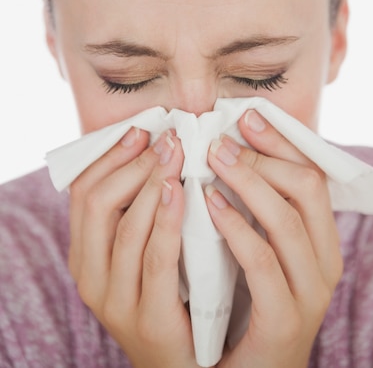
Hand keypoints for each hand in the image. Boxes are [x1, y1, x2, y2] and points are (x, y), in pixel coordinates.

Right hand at [68, 127, 199, 367]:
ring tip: (176, 154)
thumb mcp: (143, 250)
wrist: (187, 365)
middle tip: (166, 138)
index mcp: (85, 254)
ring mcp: (115, 301)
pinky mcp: (147, 318)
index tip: (141, 130)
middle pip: (98, 203)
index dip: (110, 156)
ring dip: (151, 184)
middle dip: (132, 164)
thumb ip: (141, 210)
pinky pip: (155, 259)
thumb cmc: (171, 294)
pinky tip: (182, 192)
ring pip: (125, 228)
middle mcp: (91, 277)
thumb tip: (157, 150)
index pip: (83, 192)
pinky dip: (167, 220)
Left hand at [206, 110, 342, 367]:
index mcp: (322, 241)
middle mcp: (324, 264)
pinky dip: (237, 228)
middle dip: (263, 155)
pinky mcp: (285, 323)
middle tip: (220, 139)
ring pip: (287, 221)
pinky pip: (263, 264)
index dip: (281, 142)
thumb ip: (255, 209)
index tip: (247, 117)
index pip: (312, 175)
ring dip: (248, 182)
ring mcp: (309, 295)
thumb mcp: (259, 250)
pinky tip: (209, 205)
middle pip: (306, 189)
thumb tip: (231, 150)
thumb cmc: (248, 304)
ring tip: (212, 159)